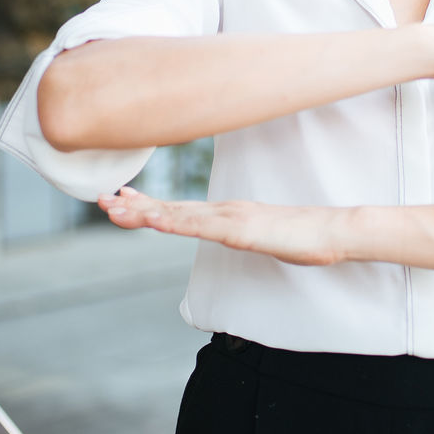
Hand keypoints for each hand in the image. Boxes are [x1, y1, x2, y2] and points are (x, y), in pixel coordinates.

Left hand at [96, 186, 346, 264]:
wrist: (332, 231)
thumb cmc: (305, 236)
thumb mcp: (266, 237)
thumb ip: (247, 234)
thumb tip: (236, 236)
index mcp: (228, 213)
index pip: (181, 210)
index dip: (149, 204)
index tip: (121, 196)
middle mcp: (224, 210)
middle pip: (172, 209)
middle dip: (135, 205)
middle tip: (101, 199)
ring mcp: (231, 218)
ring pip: (179, 215)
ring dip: (144, 212)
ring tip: (114, 209)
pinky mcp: (240, 230)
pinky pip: (201, 228)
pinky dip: (174, 223)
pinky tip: (154, 221)